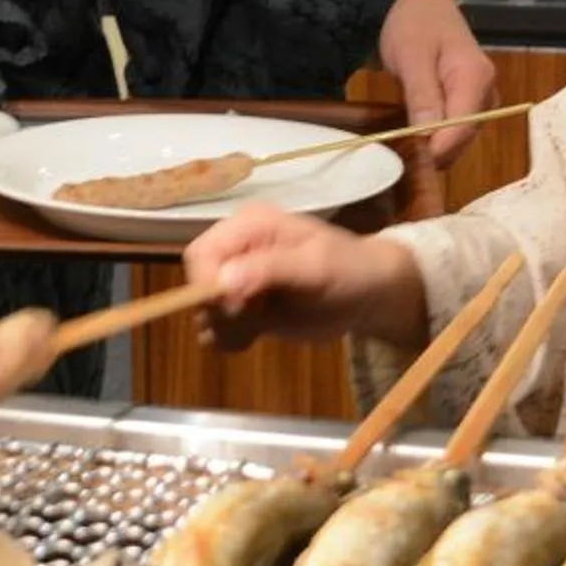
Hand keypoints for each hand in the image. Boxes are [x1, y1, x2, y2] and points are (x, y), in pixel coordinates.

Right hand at [184, 204, 428, 350]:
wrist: (369, 294)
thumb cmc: (349, 270)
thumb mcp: (316, 266)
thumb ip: (271, 269)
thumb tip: (224, 281)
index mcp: (248, 225)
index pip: (200, 254)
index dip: (209, 285)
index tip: (239, 309)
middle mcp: (235, 249)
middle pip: (196, 284)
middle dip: (220, 312)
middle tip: (254, 323)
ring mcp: (236, 279)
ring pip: (203, 311)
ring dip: (225, 329)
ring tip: (259, 329)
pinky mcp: (242, 307)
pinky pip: (215, 328)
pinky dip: (229, 339)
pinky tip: (255, 338)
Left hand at [379, 0, 499, 164]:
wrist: (425, 3)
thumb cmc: (415, 24)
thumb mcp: (411, 56)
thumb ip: (422, 95)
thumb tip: (429, 136)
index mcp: (475, 79)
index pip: (460, 130)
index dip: (433, 151)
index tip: (402, 160)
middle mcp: (487, 94)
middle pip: (461, 139)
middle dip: (430, 152)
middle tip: (393, 153)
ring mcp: (482, 102)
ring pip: (458, 140)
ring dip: (430, 147)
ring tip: (397, 144)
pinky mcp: (471, 106)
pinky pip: (455, 132)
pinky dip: (433, 138)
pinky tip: (410, 136)